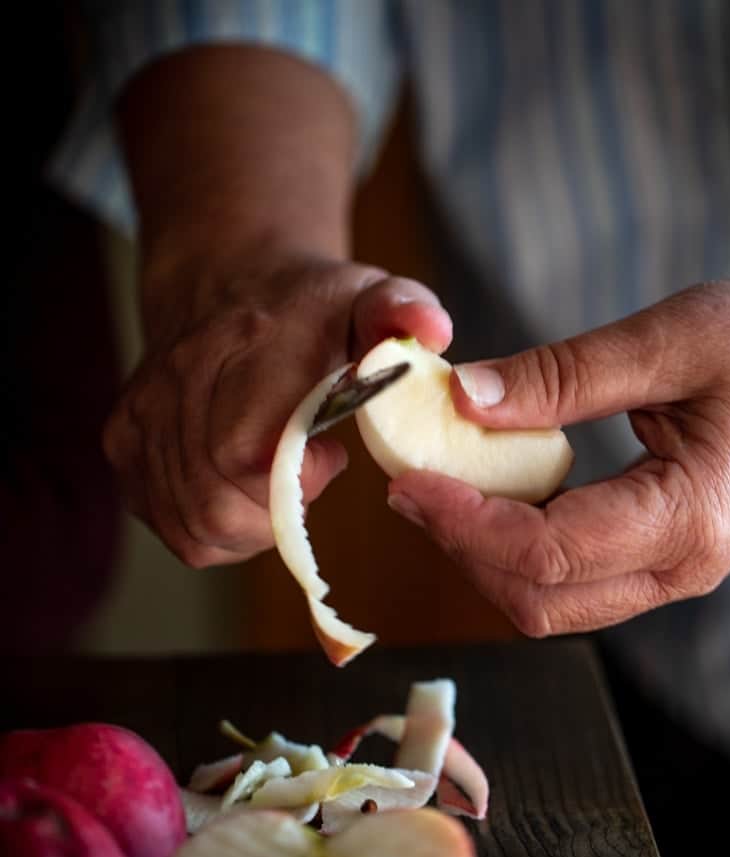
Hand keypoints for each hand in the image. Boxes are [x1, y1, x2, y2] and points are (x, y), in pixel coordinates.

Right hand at [103, 249, 451, 566]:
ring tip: (277, 479)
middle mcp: (177, 385)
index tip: (329, 455)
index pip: (246, 455)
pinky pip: (170, 525)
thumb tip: (433, 331)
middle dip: (277, 518)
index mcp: (242, 349)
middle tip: (307, 474)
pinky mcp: (122, 445)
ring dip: (249, 526)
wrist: (226, 280)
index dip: (294, 483)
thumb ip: (403, 310)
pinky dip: (214, 526)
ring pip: (194, 529)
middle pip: (216, 510)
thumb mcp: (371, 295)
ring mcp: (140, 419)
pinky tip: (241, 489)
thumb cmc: (311, 305)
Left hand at [387, 280, 729, 635]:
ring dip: (484, 553)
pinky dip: (516, 546)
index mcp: (689, 518)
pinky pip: (570, 577)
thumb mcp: (673, 338)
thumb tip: (466, 399)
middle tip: (411, 488)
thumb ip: (564, 374)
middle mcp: (680, 566)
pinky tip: (492, 494)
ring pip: (550, 600)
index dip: (464, 523)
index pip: (546, 554)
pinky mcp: (658, 557)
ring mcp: (671, 570)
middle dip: (462, 548)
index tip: (411, 482)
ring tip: (441, 489)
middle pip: (538, 599)